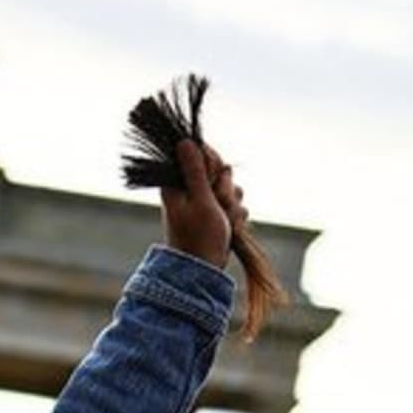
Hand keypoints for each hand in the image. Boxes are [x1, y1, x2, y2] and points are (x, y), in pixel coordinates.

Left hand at [160, 140, 246, 268]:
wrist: (203, 270)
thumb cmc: (198, 238)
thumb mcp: (200, 200)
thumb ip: (195, 171)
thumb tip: (183, 142)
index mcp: (178, 183)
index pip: (201, 153)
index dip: (213, 163)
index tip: (214, 178)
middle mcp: (189, 190)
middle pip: (219, 170)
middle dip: (225, 187)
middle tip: (219, 204)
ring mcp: (203, 202)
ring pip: (229, 187)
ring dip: (232, 203)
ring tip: (223, 220)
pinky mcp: (213, 213)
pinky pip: (233, 203)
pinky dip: (234, 214)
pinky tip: (229, 226)